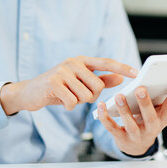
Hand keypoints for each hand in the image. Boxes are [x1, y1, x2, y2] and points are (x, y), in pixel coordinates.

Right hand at [0, 56, 137, 114]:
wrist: (29, 93)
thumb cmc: (58, 88)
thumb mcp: (80, 84)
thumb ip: (100, 80)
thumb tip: (120, 78)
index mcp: (81, 61)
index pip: (106, 63)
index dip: (122, 68)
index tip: (137, 73)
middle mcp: (73, 62)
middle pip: (97, 86)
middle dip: (91, 97)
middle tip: (78, 96)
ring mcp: (62, 71)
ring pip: (85, 95)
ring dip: (78, 102)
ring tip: (67, 97)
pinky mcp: (53, 82)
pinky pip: (72, 101)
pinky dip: (69, 106)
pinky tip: (61, 101)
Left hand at [97, 73, 166, 155]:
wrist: (137, 146)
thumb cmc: (147, 121)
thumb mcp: (157, 111)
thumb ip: (158, 96)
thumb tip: (161, 75)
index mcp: (163, 117)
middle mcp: (152, 128)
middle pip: (150, 116)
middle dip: (145, 103)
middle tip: (140, 88)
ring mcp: (137, 135)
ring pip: (130, 123)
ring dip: (125, 110)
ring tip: (119, 96)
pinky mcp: (121, 138)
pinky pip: (112, 127)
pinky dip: (105, 117)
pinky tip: (101, 105)